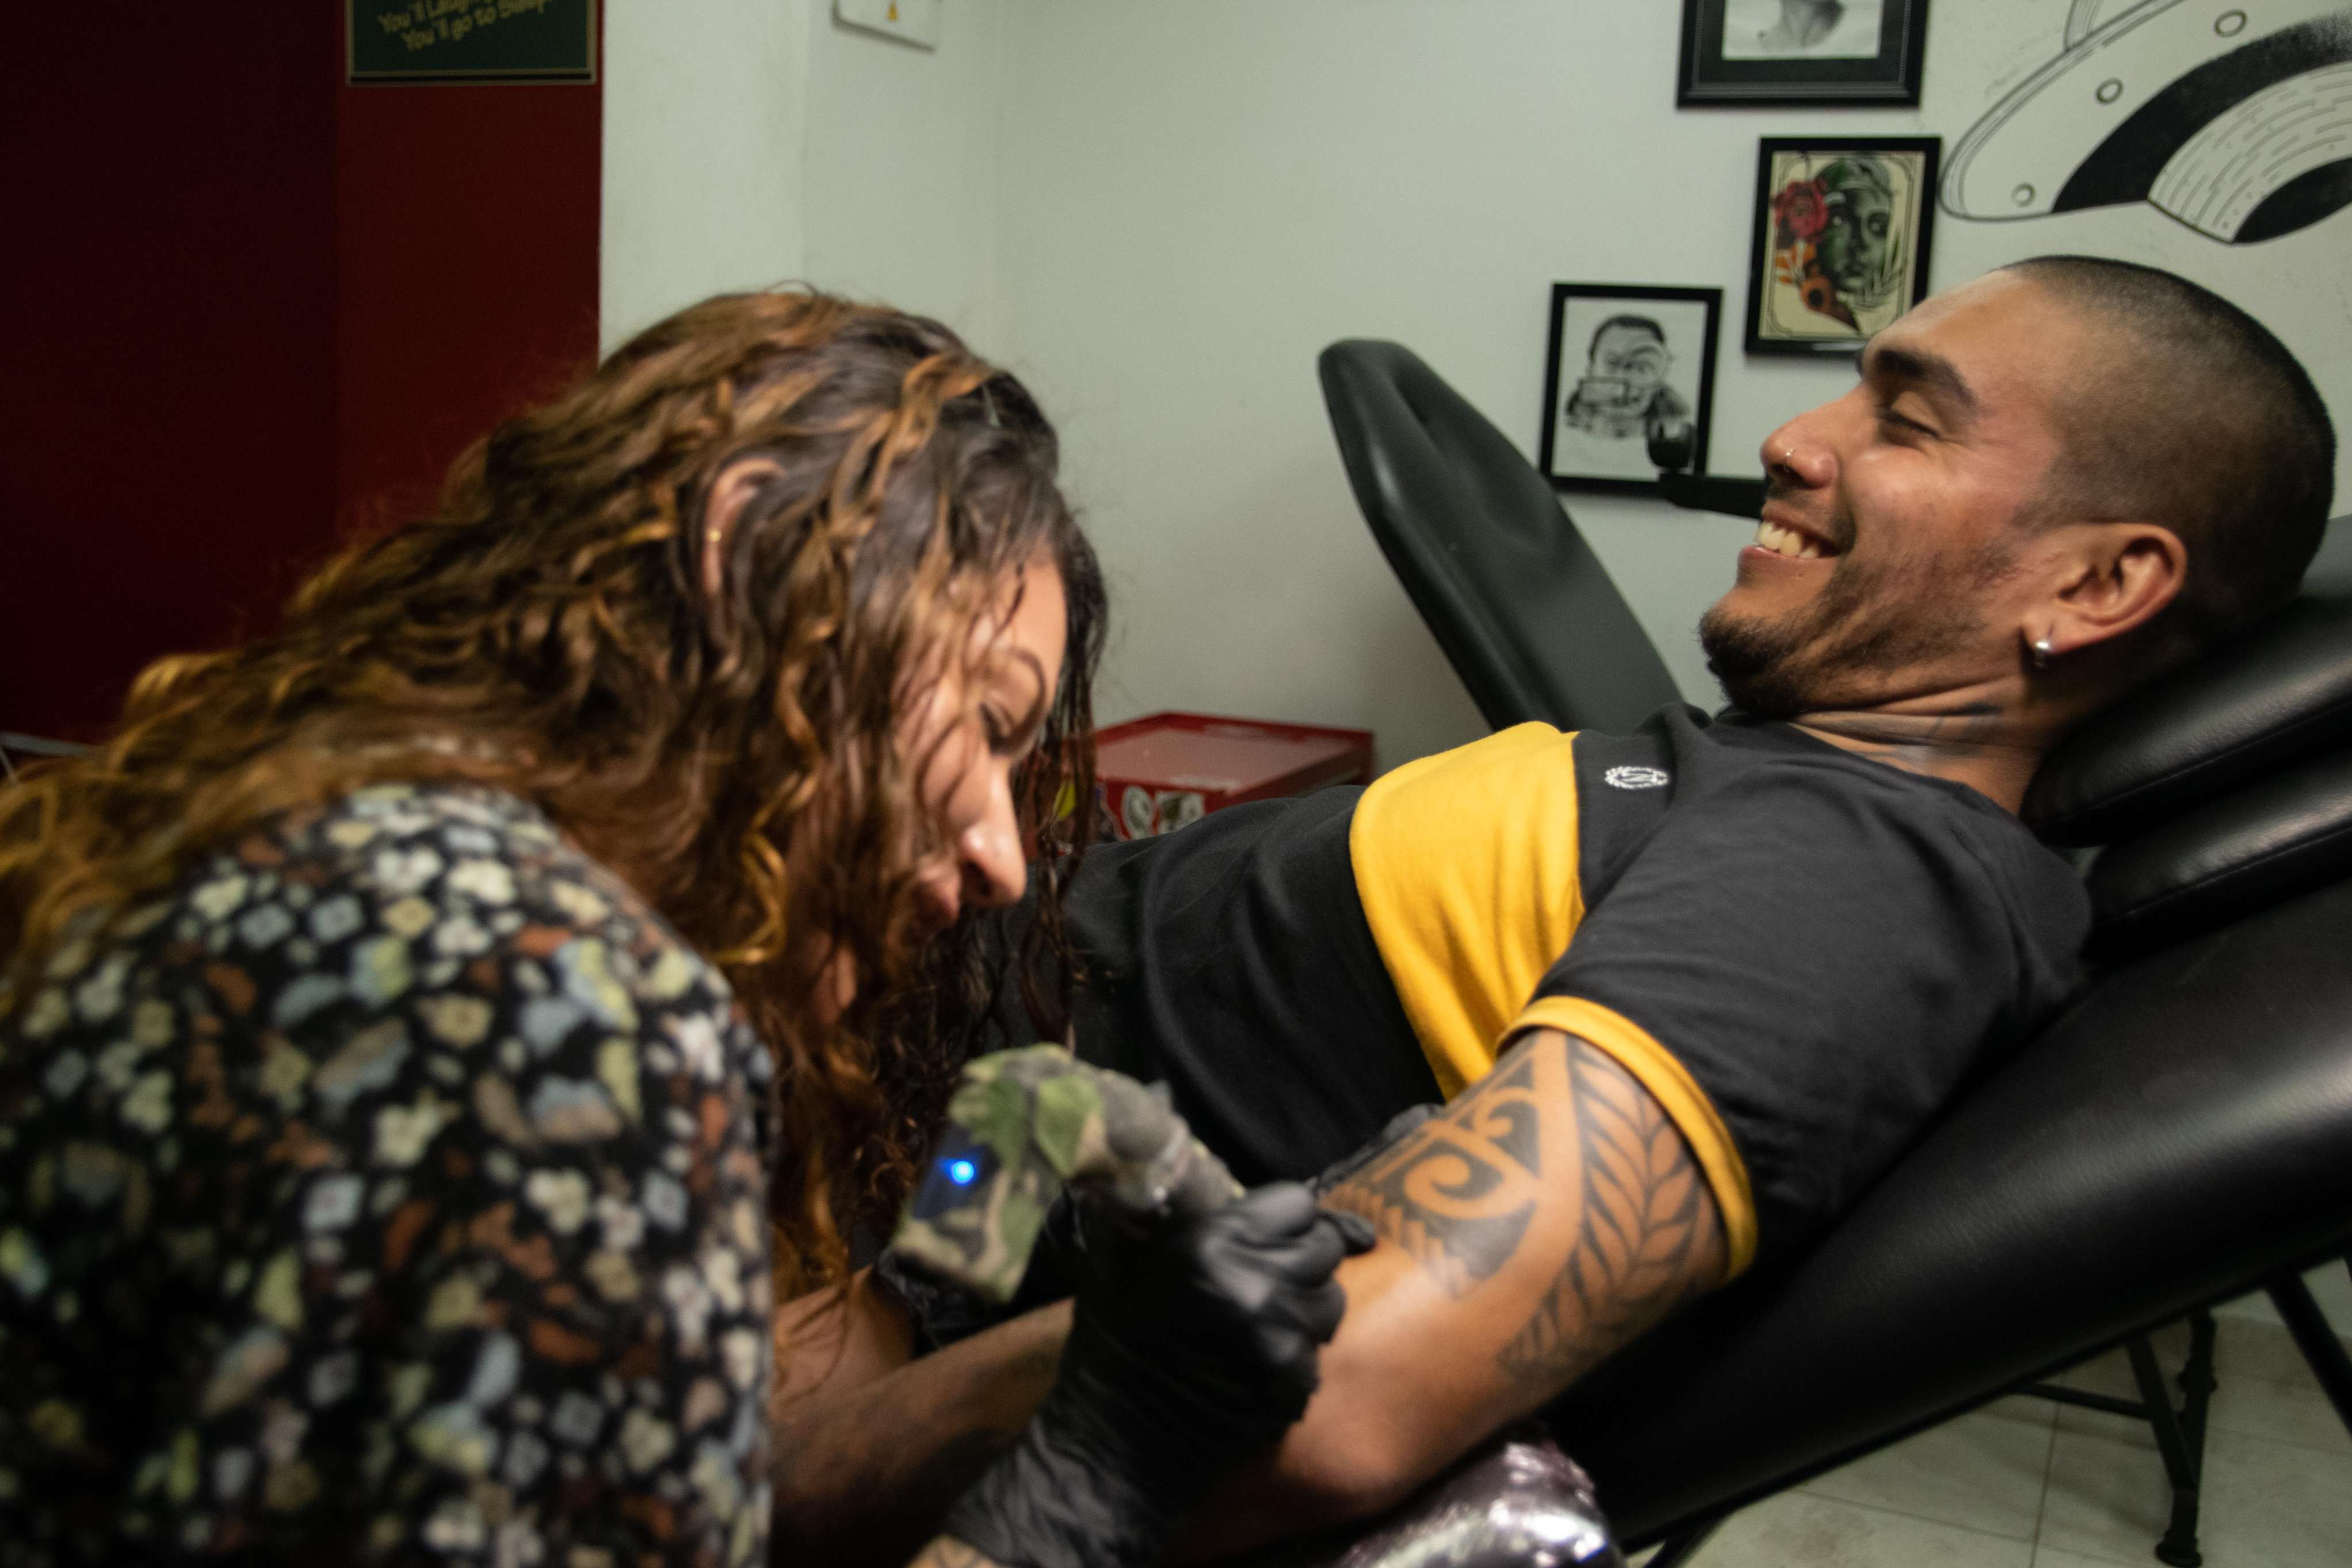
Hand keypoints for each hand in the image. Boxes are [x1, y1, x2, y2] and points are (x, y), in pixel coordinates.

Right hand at [1069, 1182, 1374, 1439]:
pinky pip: (1320, 1355)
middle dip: (1300, 1258)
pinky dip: (1297, 1357)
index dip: (1282, 1216)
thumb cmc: (1113, 1338)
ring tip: (1260, 1320)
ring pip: (1332, 1302)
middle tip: (1262, 1277)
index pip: (1298, 1203)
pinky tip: (1256, 1363)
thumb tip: (1154, 1127)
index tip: (1262, 1233)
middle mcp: (1254, 1288)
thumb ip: (1146, 1195)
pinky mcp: (1292, 1389)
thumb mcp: (1114, 1256)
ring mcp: (1279, 1342)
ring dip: (1305, 1307)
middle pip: (1324, 1249)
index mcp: (1212, 1245)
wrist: (1113, 1442)